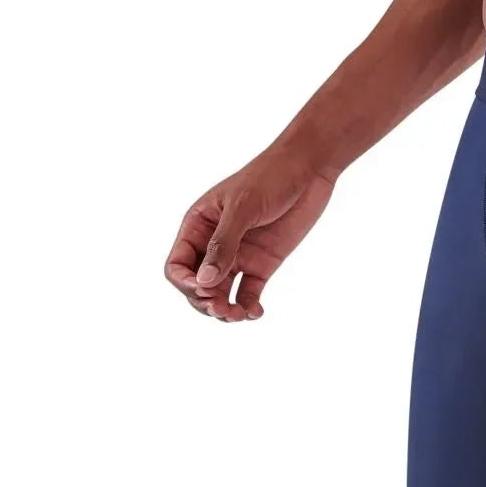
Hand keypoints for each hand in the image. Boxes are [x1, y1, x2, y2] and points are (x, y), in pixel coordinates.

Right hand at [165, 149, 334, 321]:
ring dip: (226, 311)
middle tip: (223, 310)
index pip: (177, 265)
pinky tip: (256, 312)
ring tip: (239, 315)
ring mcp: (238, 256)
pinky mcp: (262, 264)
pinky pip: (248, 293)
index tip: (205, 291)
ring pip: (221, 294)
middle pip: (197, 286)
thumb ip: (223, 244)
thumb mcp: (243, 208)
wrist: (307, 171)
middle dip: (205, 303)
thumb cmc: (270, 178)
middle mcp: (214, 244)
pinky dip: (249, 307)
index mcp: (198, 225)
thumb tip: (204, 282)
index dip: (186, 284)